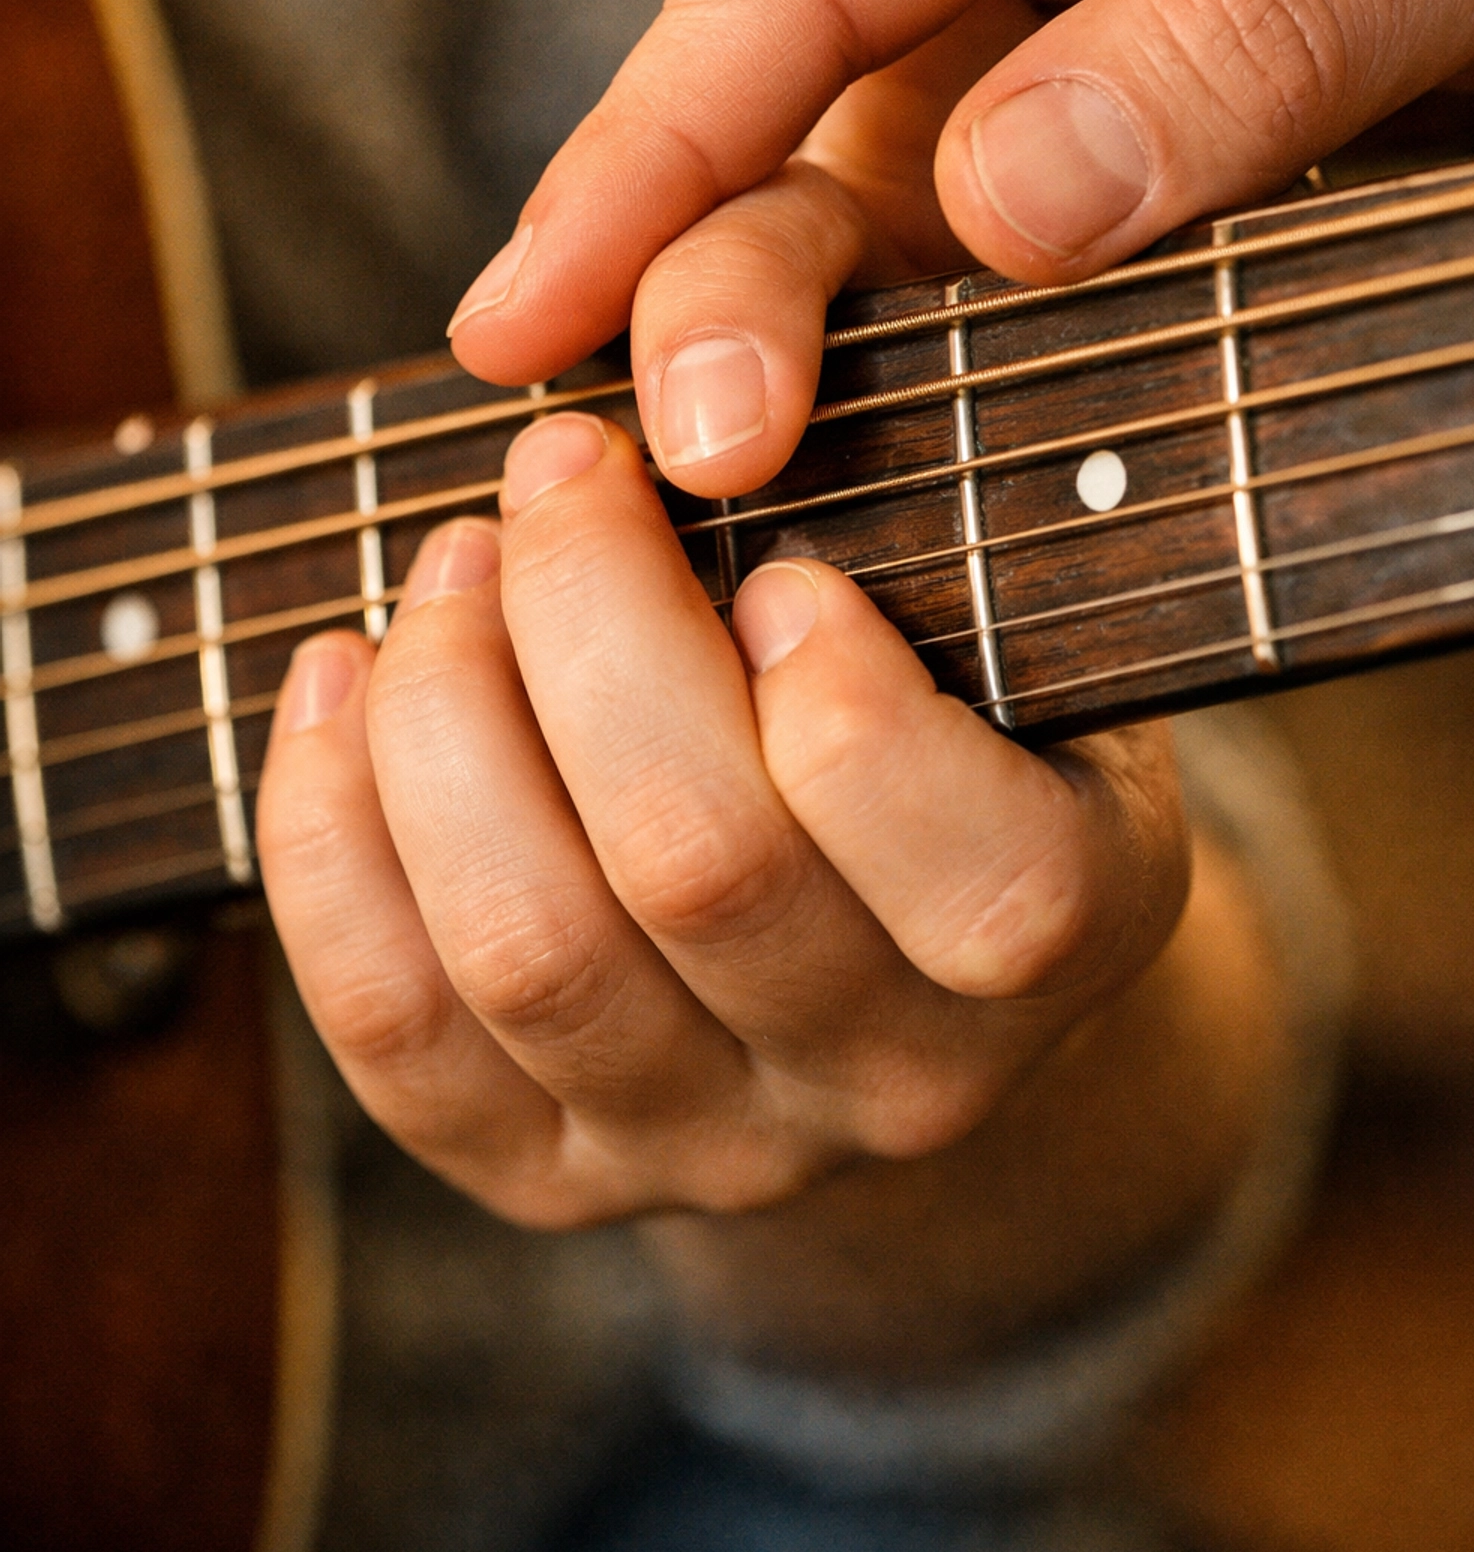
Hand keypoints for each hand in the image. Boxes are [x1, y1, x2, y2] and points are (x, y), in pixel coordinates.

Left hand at [256, 410, 1185, 1227]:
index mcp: (1063, 928)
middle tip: (557, 464)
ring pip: (525, 947)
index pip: (986, 891)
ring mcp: (709, 1143)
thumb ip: (911, 462)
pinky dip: (330, 828)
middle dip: (592, 620)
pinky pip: (391, 1022)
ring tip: (452, 559)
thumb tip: (707, 383)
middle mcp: (897, 1078)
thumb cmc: (940, 658)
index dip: (855, 712)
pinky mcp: (544, 1168)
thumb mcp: (994, 558)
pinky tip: (345, 678)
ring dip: (449, 707)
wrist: (880, 903)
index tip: (783, 562)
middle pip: (701, 873)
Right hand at [447, 0, 1473, 410]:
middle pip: (781, 71)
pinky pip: (919, 132)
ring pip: (837, 124)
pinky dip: (884, 264)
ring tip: (757, 453)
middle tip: (704, 461)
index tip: (519, 328)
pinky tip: (850, 376)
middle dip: (713, 272)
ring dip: (793, 293)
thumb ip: (1241, 47)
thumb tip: (998, 213)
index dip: (641, 165)